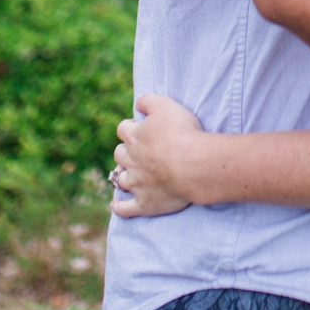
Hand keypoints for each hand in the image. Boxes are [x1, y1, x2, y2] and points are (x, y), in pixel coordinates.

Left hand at [113, 94, 210, 217]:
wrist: (194, 165)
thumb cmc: (183, 133)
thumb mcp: (166, 105)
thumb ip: (148, 101)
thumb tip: (138, 104)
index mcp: (134, 137)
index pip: (123, 129)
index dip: (130, 128)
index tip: (138, 128)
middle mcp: (131, 160)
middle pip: (119, 154)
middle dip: (125, 151)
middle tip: (137, 152)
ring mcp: (137, 183)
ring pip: (121, 179)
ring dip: (123, 176)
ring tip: (129, 175)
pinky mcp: (145, 203)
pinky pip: (126, 209)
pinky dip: (119, 207)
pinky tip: (116, 205)